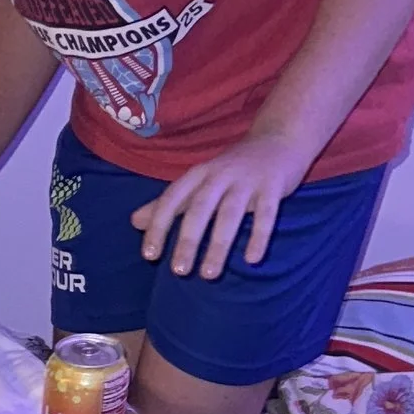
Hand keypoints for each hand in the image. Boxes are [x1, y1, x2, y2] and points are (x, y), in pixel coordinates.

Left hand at [132, 129, 308, 278]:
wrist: (278, 138)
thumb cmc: (232, 168)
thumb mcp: (198, 182)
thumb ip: (168, 203)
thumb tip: (134, 222)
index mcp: (198, 175)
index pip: (172, 200)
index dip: (159, 226)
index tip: (149, 255)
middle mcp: (219, 175)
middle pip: (200, 209)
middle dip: (188, 240)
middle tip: (179, 272)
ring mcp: (247, 179)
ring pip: (230, 214)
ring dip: (219, 245)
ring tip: (209, 275)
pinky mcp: (273, 185)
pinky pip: (266, 213)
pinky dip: (259, 236)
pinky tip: (252, 260)